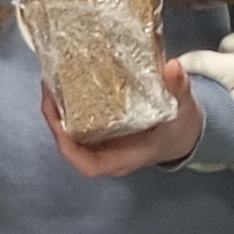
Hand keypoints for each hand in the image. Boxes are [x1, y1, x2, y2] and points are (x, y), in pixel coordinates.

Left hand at [46, 55, 203, 176]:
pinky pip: (80, 117)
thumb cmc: (181, 127)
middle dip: (56, 119)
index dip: (71, 149)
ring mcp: (103, 139)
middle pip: (73, 144)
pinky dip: (70, 101)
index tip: (60, 127)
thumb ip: (178, 90)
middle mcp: (108, 151)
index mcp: (125, 157)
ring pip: (72, 129)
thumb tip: (172, 68)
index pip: (90, 165)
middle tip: (49, 87)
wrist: (185, 131)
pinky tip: (65, 79)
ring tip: (51, 79)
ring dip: (58, 108)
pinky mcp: (103, 124)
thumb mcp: (184, 109)